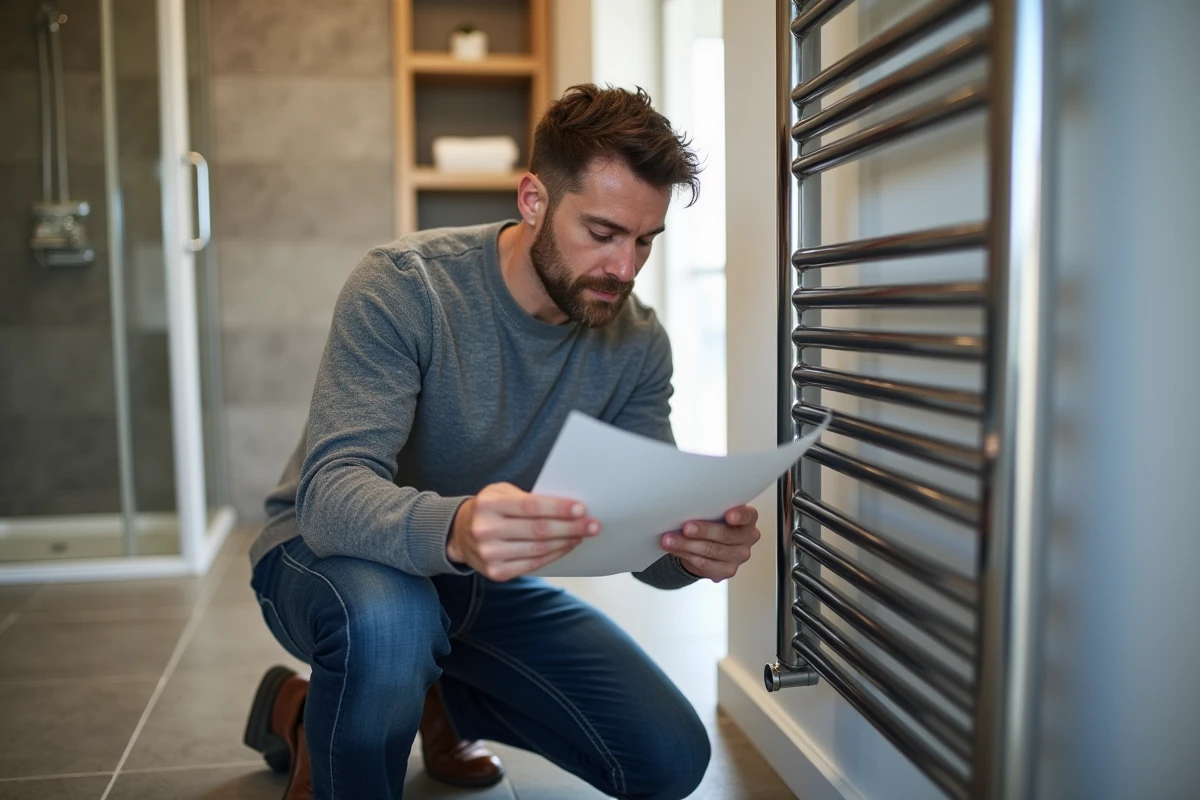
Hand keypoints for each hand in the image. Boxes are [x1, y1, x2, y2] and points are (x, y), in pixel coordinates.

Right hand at [447, 482, 600, 581]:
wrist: (459, 534)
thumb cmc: (489, 508)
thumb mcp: (500, 492)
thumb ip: (528, 496)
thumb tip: (568, 507)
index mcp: (488, 505)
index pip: (530, 506)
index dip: (558, 508)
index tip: (581, 509)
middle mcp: (486, 530)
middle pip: (538, 530)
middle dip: (570, 527)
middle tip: (593, 525)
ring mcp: (490, 554)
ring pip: (538, 550)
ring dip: (565, 542)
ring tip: (582, 535)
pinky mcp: (496, 572)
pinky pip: (533, 565)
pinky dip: (554, 555)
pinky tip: (566, 546)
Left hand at [660, 505, 760, 581]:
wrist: (709, 546)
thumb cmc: (713, 522)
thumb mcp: (714, 512)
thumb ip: (708, 509)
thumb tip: (684, 508)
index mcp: (748, 518)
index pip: (747, 515)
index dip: (739, 515)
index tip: (729, 515)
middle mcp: (748, 537)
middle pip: (726, 535)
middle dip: (703, 531)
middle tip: (686, 528)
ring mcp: (739, 556)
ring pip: (712, 551)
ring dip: (687, 545)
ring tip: (670, 540)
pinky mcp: (727, 570)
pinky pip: (704, 564)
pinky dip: (686, 555)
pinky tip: (675, 549)